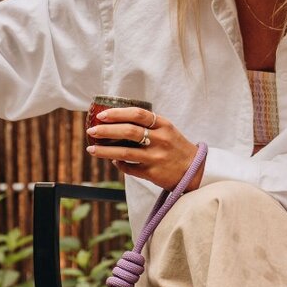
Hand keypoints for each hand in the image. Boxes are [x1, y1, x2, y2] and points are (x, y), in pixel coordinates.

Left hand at [85, 107, 204, 190]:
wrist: (195, 170)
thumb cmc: (175, 147)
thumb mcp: (167, 131)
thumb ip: (147, 125)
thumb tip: (114, 121)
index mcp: (164, 125)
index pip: (138, 114)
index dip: (118, 113)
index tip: (102, 115)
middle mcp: (160, 140)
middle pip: (129, 131)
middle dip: (106, 130)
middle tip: (91, 131)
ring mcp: (156, 157)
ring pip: (125, 152)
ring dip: (105, 151)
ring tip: (91, 149)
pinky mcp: (153, 173)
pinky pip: (129, 168)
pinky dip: (119, 164)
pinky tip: (113, 161)